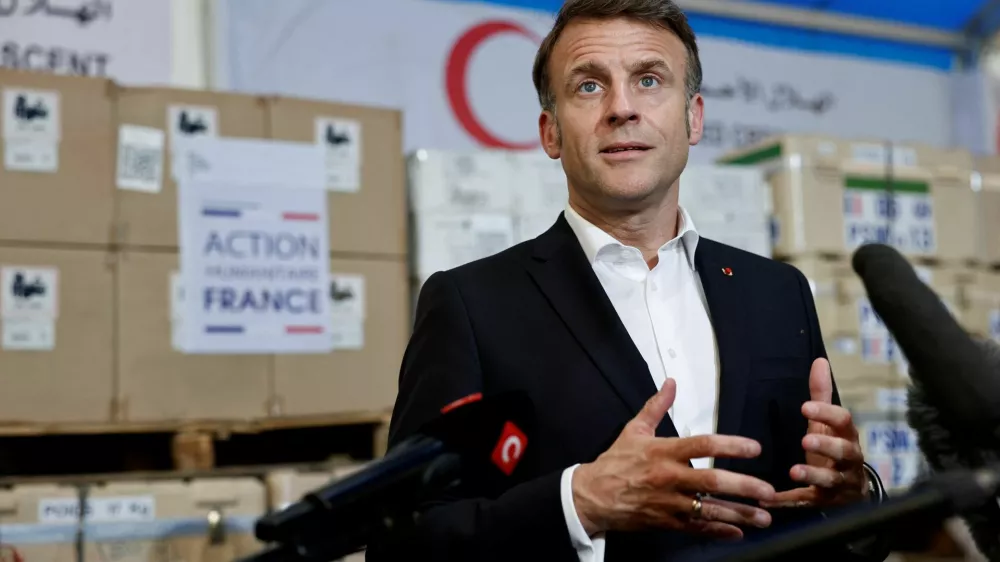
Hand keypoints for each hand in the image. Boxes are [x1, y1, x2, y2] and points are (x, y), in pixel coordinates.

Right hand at [572, 378, 776, 540]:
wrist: (592, 496)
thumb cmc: (615, 462)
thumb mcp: (634, 430)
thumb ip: (657, 406)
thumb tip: (671, 383)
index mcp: (663, 452)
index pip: (702, 445)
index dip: (730, 446)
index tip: (754, 448)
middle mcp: (668, 477)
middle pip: (711, 482)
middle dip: (744, 486)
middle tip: (769, 491)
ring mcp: (668, 502)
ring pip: (708, 510)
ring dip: (739, 514)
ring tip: (764, 517)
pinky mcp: (665, 522)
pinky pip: (696, 528)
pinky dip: (718, 531)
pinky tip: (738, 532)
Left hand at [762, 358, 868, 508]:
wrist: (850, 493)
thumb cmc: (834, 451)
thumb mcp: (828, 423)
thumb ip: (822, 395)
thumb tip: (819, 361)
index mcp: (847, 437)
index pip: (844, 421)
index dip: (827, 414)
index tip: (805, 406)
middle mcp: (849, 461)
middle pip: (844, 453)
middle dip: (827, 446)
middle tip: (806, 440)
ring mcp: (840, 485)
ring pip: (831, 482)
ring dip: (813, 476)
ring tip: (794, 471)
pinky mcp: (826, 504)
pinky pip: (807, 503)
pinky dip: (788, 501)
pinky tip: (768, 499)